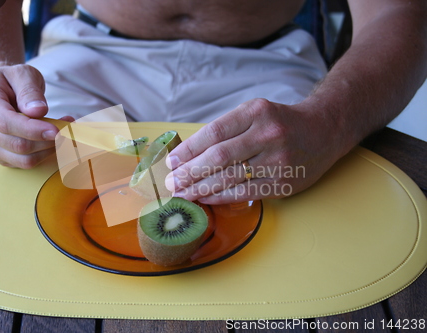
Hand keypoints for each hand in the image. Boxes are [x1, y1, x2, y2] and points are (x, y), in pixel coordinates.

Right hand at [0, 64, 72, 167]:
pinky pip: (24, 163)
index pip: (7, 123)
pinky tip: (52, 139)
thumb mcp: (22, 74)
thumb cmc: (11, 81)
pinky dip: (44, 154)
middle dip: (47, 141)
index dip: (34, 130)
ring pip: (22, 159)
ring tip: (63, 132)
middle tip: (68, 129)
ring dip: (49, 150)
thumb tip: (38, 111)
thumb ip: (30, 90)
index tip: (57, 131)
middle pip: (17, 145)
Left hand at [165, 98, 344, 203]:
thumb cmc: (280, 122)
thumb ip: (226, 130)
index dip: (188, 150)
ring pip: (230, 177)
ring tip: (183, 193)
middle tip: (172, 182)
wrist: (323, 131)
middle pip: (218, 157)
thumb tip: (188, 154)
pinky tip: (206, 198)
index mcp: (257, 112)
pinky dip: (221, 197)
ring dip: (201, 188)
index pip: (214, 133)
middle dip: (190, 172)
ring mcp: (277, 160)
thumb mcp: (255, 113)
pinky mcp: (283, 183)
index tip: (172, 161)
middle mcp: (268, 135)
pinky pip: (245, 193)